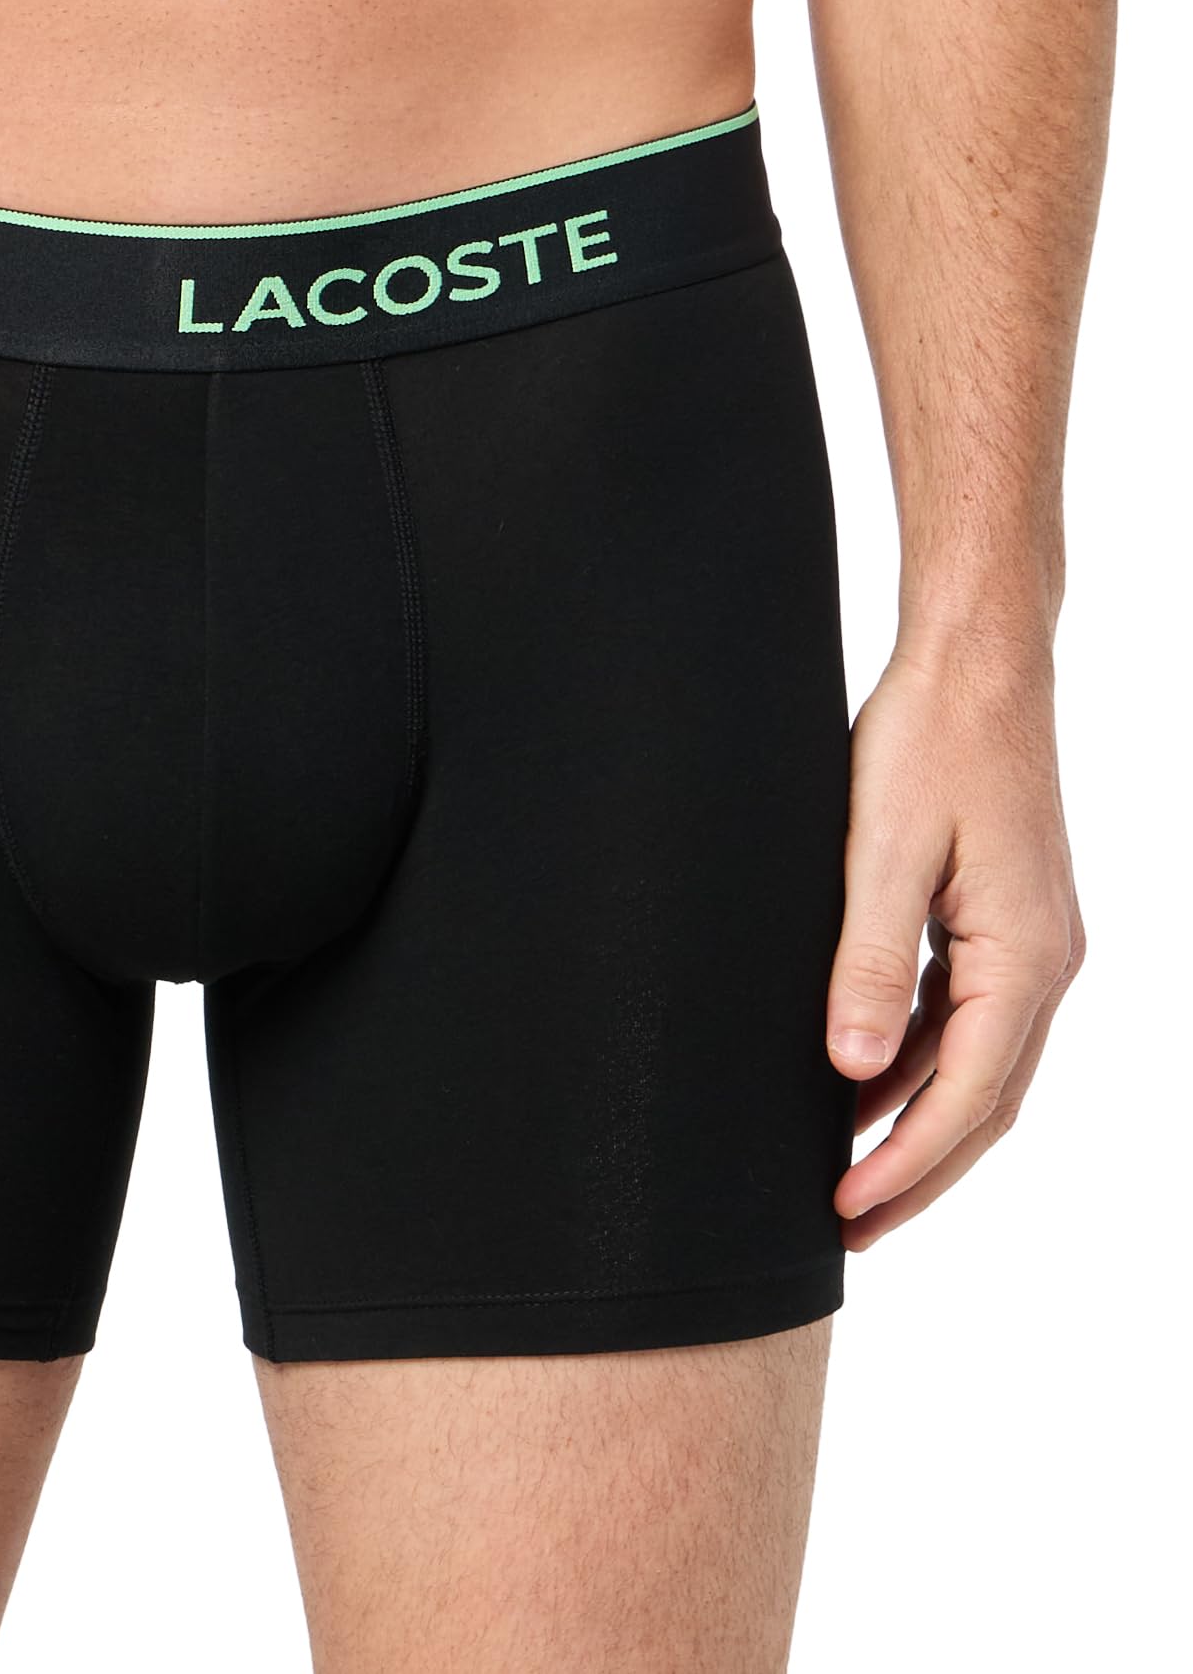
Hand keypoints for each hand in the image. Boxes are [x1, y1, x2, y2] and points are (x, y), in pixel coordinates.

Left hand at [824, 632, 1084, 1249]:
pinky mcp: (1005, 923)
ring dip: (919, 1124)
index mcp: (1025, 957)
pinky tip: (867, 1084)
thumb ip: (870, 962)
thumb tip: (855, 1070)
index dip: (906, 1162)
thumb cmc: (929, 743)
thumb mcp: (883, 852)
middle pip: (986, 1102)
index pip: (967, 1095)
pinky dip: (921, 1064)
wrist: (976, 666)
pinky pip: (967, 1019)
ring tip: (850, 1174)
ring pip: (978, 1067)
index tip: (847, 1208)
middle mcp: (1045, 964)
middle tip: (849, 1227)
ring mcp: (1031, 944)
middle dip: (919, 1171)